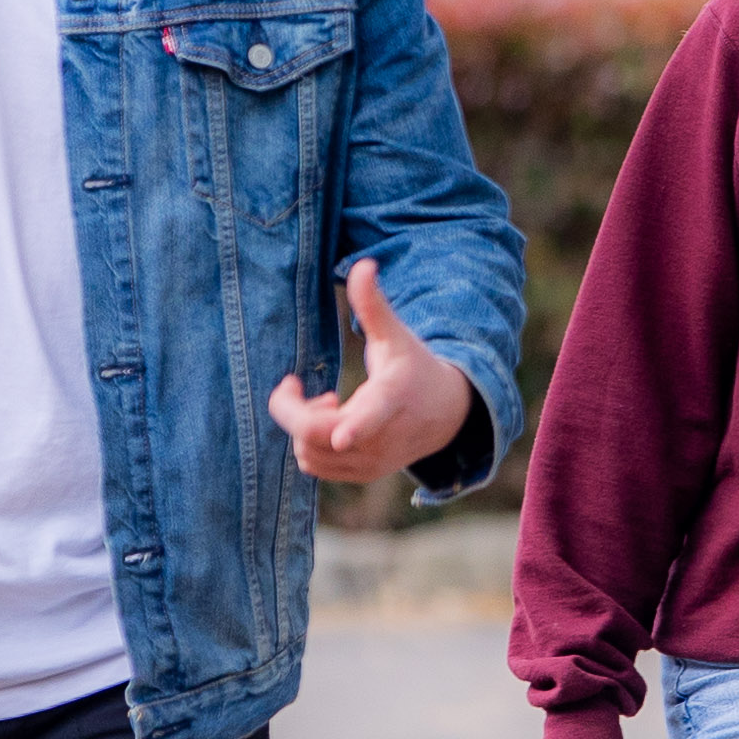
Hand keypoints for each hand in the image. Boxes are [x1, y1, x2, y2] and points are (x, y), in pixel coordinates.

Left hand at [269, 256, 475, 486]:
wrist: (446, 414)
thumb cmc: (413, 366)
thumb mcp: (395, 336)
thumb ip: (373, 305)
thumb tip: (363, 264)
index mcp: (391, 400)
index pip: (369, 418)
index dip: (353, 426)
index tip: (341, 433)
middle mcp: (381, 439)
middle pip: (316, 436)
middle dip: (292, 409)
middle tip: (295, 384)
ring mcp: (371, 462)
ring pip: (310, 452)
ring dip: (302, 425)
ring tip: (325, 401)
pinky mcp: (361, 474)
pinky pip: (315, 464)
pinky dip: (309, 443)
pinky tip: (329, 419)